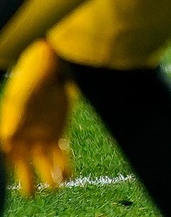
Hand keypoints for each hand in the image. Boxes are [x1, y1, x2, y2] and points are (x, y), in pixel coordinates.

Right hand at [0, 40, 73, 196]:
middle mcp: (24, 137)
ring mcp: (41, 135)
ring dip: (50, 175)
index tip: (15, 181)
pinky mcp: (57, 131)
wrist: (51, 67)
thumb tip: (7, 136)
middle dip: (28, 180)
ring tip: (55, 189)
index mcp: (10, 131)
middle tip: (31, 196)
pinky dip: (64, 165)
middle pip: (24, 165)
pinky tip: (68, 177)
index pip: (8, 156)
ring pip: (45, 162)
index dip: (12, 170)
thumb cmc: (31, 80)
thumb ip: (14, 116)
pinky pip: (61, 153)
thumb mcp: (21, 97)